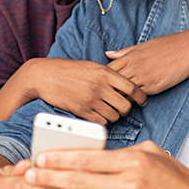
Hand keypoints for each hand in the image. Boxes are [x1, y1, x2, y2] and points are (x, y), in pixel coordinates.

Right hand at [18, 58, 146, 124]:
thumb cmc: (70, 70)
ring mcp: (91, 99)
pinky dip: (103, 121)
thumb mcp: (93, 66)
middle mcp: (100, 86)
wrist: (46, 75)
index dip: (140, 96)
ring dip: (114, 115)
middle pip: (125, 105)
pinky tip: (99, 115)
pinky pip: (101, 122)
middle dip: (126, 108)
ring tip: (109, 111)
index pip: (132, 87)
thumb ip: (109, 75)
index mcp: (105, 72)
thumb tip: (126, 85)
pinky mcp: (81, 111)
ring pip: (114, 116)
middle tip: (122, 107)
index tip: (142, 100)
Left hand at [24, 141, 188, 188]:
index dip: (61, 159)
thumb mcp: (153, 154)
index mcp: (135, 160)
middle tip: (29, 178)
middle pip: (81, 182)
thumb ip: (123, 154)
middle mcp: (133, 184)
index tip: (41, 158)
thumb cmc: (179, 179)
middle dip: (51, 180)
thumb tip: (94, 156)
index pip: (89, 158)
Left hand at [107, 31, 188, 94]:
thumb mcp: (144, 45)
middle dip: (107, 91)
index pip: (108, 70)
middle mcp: (134, 67)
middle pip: (112, 83)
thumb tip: (108, 54)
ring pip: (123, 92)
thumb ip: (125, 52)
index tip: (102, 84)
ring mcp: (143, 77)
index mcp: (130, 56)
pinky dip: (134, 100)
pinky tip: (134, 102)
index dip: (103, 79)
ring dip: (120, 98)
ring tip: (118, 103)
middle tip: (106, 98)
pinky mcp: (154, 86)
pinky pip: (138, 97)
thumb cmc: (168, 44)